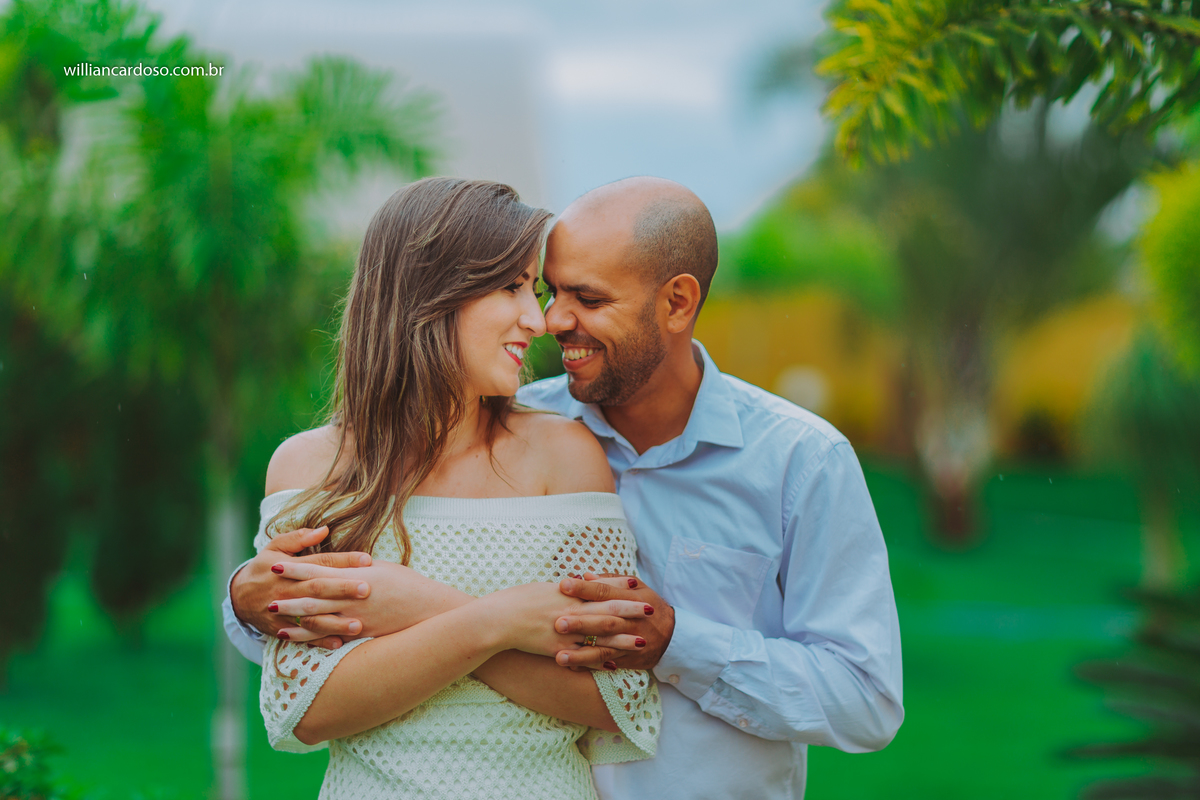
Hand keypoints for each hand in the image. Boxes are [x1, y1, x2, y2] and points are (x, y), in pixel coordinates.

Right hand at [229, 526, 371, 647]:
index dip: (343, 560)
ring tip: (358, 624)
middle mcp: (286, 590)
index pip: (319, 562)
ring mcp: (283, 611)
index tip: (367, 559)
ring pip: (311, 616)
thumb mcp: (275, 547)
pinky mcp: (281, 628)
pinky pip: (301, 637)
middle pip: (317, 588)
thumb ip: (298, 538)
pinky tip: (339, 643)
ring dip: (334, 621)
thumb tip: (324, 529)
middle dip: (342, 589)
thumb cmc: (264, 567)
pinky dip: (319, 641)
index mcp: (288, 567)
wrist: (239, 597)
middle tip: (366, 589)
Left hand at [269, 560, 470, 640]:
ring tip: (274, 616)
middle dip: (289, 595)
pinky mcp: (361, 634)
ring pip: (318, 619)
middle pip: (314, 598)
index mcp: (357, 577)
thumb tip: (342, 561)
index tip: (277, 564)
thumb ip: (358, 566)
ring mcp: (357, 618)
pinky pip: (329, 635)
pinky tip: (294, 636)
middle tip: (267, 594)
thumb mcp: (383, 568)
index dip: (297, 569)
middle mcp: (353, 598)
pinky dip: (309, 636)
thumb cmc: (408, 584)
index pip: (321, 572)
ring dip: (294, 618)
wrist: (429, 610)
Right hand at [480, 582, 650, 658]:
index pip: (599, 588)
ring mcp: (565, 632)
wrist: (497, 620)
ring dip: (623, 639)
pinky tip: (615, 664)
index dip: (619, 586)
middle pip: (606, 610)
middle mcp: (570, 611)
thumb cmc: (516, 600)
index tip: (638, 583)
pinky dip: (601, 660)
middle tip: (652, 609)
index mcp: (566, 593)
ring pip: (600, 637)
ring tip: (643, 641)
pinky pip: (584, 657)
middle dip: (630, 610)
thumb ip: (563, 589)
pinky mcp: (558, 650)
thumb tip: (577, 583)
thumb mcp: (542, 588)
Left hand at [553, 575, 675, 669]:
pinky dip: (589, 665)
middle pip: (603, 620)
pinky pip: (607, 663)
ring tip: (559, 656)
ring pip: (603, 647)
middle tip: (557, 622)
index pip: (604, 591)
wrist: (673, 635)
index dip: (584, 589)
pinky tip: (571, 667)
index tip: (563, 585)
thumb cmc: (649, 605)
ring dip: (581, 653)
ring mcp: (629, 641)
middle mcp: (629, 620)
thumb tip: (585, 575)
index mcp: (629, 599)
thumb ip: (611, 581)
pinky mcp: (628, 658)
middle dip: (581, 623)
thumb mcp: (638, 588)